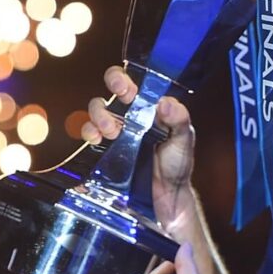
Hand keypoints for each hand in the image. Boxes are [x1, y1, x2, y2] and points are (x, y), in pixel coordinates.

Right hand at [83, 65, 196, 232]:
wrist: (167, 195)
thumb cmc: (177, 164)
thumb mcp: (183, 140)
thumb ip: (179, 119)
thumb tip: (164, 103)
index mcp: (150, 107)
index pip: (134, 82)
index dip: (124, 78)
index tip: (124, 88)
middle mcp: (132, 114)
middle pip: (112, 89)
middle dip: (111, 90)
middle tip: (118, 104)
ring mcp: (117, 130)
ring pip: (98, 109)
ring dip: (100, 115)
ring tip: (111, 131)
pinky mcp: (106, 148)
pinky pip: (90, 133)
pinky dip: (89, 132)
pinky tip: (97, 140)